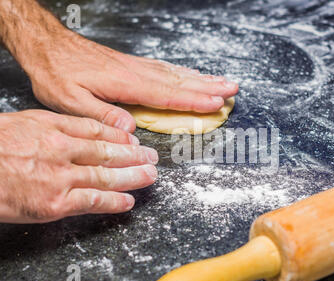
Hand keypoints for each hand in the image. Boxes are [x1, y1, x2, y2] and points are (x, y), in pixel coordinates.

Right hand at [0, 110, 158, 222]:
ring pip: (106, 175)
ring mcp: (59, 177)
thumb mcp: (21, 123)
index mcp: (51, 127)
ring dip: (133, 176)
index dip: (119, 136)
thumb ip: (52, 126)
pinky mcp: (53, 204)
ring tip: (150, 176)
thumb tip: (80, 130)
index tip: (134, 139)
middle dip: (134, 155)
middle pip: (107, 152)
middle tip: (153, 157)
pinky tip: (129, 202)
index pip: (96, 130)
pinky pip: (92, 201)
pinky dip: (114, 202)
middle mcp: (60, 150)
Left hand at [21, 27, 238, 132]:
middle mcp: (136, 73)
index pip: (167, 95)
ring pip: (175, 73)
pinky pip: (164, 68)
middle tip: (233, 89)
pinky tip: (192, 74)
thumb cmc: (57, 72)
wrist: (48, 45)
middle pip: (179, 81)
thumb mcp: (70, 101)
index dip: (193, 100)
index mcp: (125, 84)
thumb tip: (130, 130)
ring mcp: (136, 67)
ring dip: (202, 78)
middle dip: (208, 86)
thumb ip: (102, 116)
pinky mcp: (132, 65)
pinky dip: (183, 72)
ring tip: (223, 81)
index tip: (216, 103)